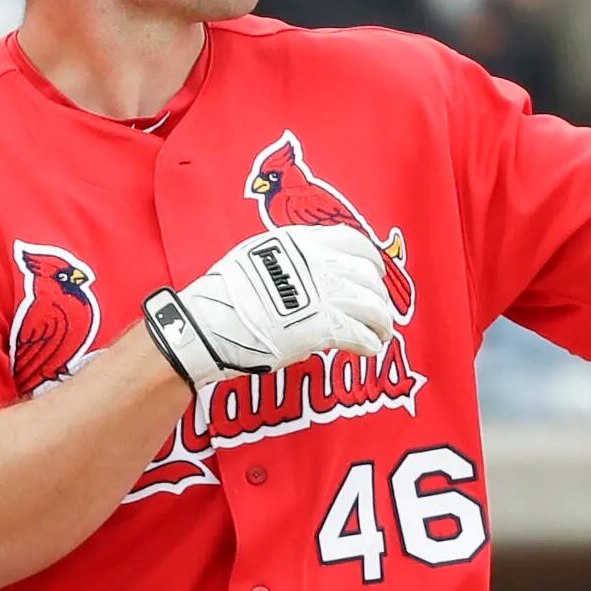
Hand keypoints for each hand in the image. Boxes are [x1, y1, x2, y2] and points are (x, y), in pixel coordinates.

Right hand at [143, 225, 395, 388]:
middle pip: (368, 276)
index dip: (371, 260)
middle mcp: (320, 263)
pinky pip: (362, 334)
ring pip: (373, 305)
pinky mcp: (324, 327)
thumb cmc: (224, 293)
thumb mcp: (257, 254)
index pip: (354, 242)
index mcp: (304, 242)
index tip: (375, 272)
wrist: (208, 324)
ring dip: (382, 322)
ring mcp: (324, 294)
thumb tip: (306, 267)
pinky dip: (370, 342)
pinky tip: (369, 348)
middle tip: (378, 310)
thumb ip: (289, 257)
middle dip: (378, 294)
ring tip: (382, 333)